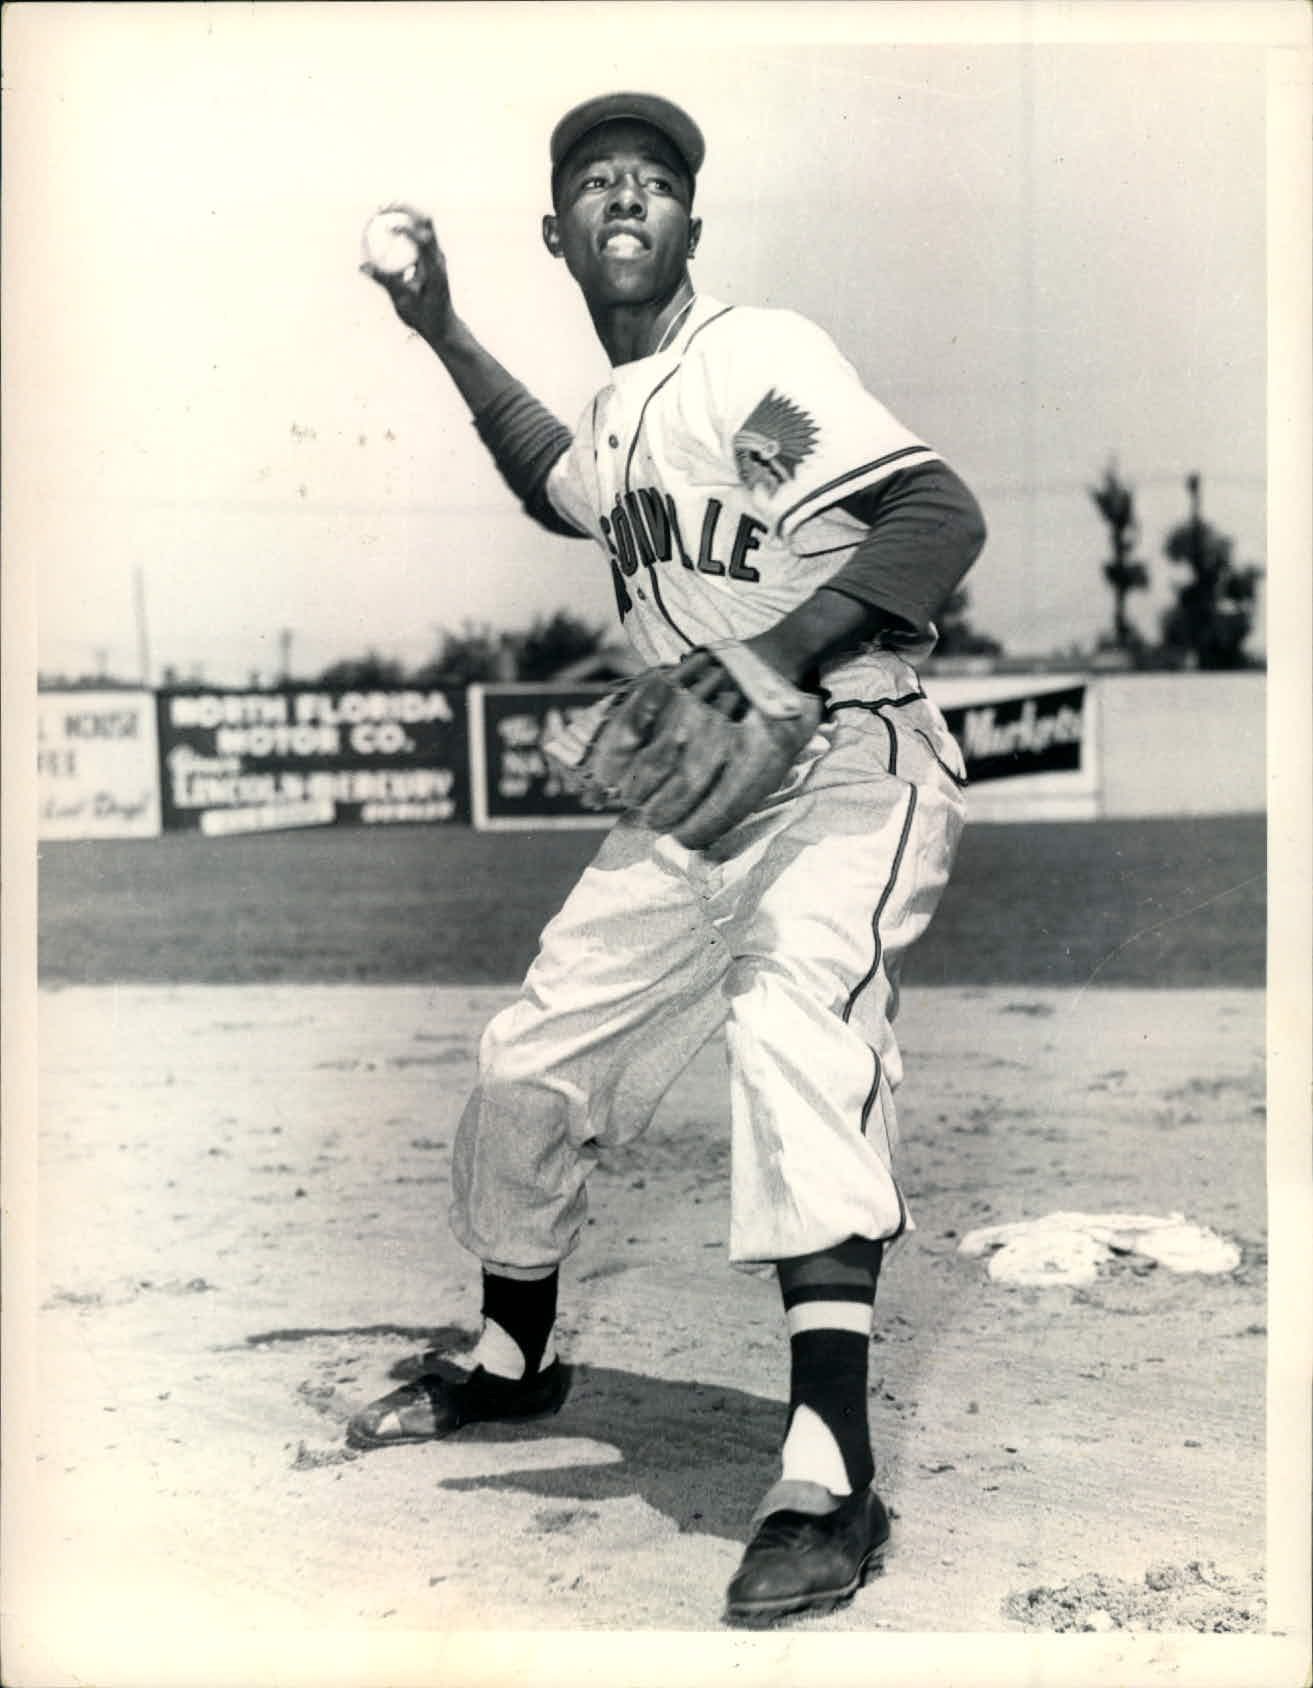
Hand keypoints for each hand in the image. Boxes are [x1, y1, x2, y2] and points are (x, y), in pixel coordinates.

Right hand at [360, 205, 455, 345]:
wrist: (443, 327)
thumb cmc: (424, 317)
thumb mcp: (403, 301)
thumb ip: (384, 281)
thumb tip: (362, 266)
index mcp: (434, 267)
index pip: (423, 239)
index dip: (405, 228)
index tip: (386, 227)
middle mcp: (438, 257)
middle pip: (425, 221)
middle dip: (404, 209)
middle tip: (382, 207)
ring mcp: (436, 256)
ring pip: (424, 224)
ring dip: (405, 213)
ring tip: (383, 208)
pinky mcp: (432, 258)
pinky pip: (418, 235)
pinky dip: (404, 226)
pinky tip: (388, 226)